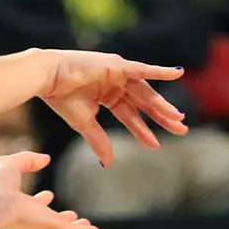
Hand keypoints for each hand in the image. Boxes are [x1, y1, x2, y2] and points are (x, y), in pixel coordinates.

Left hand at [0, 152, 100, 228]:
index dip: (40, 201)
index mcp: (17, 205)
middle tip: (72, 215)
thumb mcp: (10, 163)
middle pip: (49, 222)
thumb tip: (44, 159)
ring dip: (74, 228)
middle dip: (61, 219)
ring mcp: (42, 226)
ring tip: (86, 224)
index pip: (32, 205)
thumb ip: (28, 159)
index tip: (48, 195)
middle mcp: (30, 219)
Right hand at [36, 51, 187, 166]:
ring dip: (162, 105)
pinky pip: (144, 69)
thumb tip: (108, 163)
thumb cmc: (62, 98)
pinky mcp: (118, 65)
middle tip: (180, 129)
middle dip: (161, 117)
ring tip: (178, 118)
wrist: (48, 78)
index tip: (155, 144)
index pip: (130, 115)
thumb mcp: (84, 123)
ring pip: (146, 91)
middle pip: (143, 102)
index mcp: (107, 95)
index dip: (142, 130)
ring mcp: (118, 72)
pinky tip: (178, 74)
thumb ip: (99, 141)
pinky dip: (161, 71)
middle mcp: (115, 83)